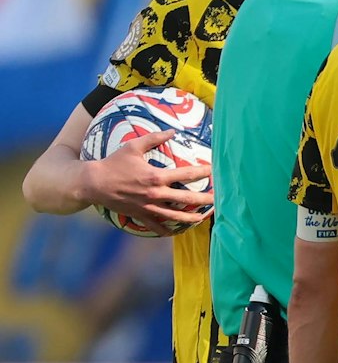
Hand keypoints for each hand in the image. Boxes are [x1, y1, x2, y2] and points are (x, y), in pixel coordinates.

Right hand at [80, 128, 212, 229]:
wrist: (93, 183)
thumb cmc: (113, 163)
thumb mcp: (132, 147)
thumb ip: (154, 138)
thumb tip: (172, 131)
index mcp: (156, 176)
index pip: (186, 175)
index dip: (203, 172)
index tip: (215, 171)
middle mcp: (155, 193)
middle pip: (187, 199)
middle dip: (205, 199)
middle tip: (218, 199)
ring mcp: (148, 206)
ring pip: (176, 216)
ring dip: (191, 217)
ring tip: (203, 218)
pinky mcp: (140, 215)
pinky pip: (156, 226)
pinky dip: (167, 230)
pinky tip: (175, 232)